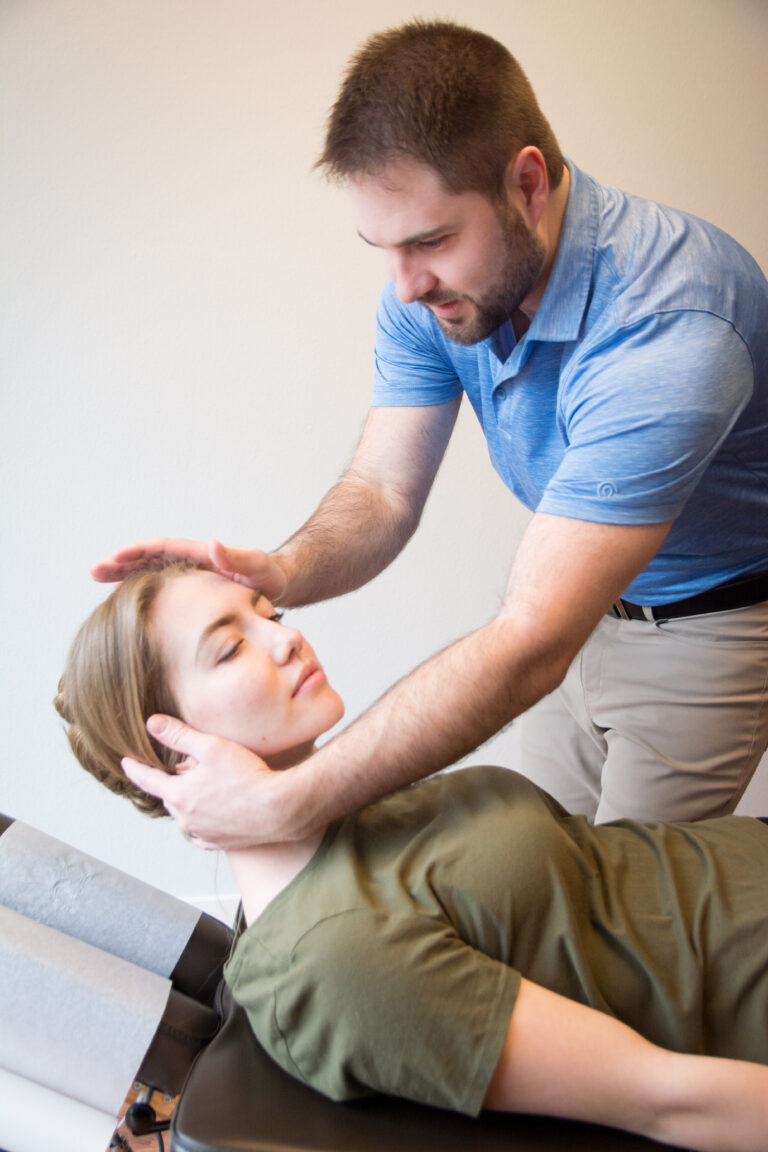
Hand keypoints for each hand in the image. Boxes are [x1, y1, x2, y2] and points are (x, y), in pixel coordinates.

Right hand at [90, 537, 287, 601]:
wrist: (278, 586)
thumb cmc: (269, 575)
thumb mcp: (256, 565)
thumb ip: (237, 556)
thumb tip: (213, 544)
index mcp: (200, 554)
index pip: (162, 548)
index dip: (138, 552)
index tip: (115, 557)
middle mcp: (190, 563)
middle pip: (148, 558)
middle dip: (120, 563)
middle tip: (94, 571)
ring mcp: (188, 579)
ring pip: (149, 574)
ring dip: (124, 577)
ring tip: (98, 581)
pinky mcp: (191, 595)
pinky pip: (161, 592)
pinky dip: (141, 593)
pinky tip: (124, 605)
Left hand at [122, 715, 296, 847]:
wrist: (279, 808)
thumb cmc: (247, 775)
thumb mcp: (210, 746)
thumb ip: (178, 735)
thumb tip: (151, 723)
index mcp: (179, 795)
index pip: (147, 780)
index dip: (135, 768)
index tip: (125, 761)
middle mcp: (185, 819)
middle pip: (169, 797)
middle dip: (171, 783)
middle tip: (183, 769)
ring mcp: (202, 834)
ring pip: (185, 815)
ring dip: (189, 802)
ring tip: (203, 788)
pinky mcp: (220, 843)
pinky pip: (202, 833)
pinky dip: (203, 821)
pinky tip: (214, 811)